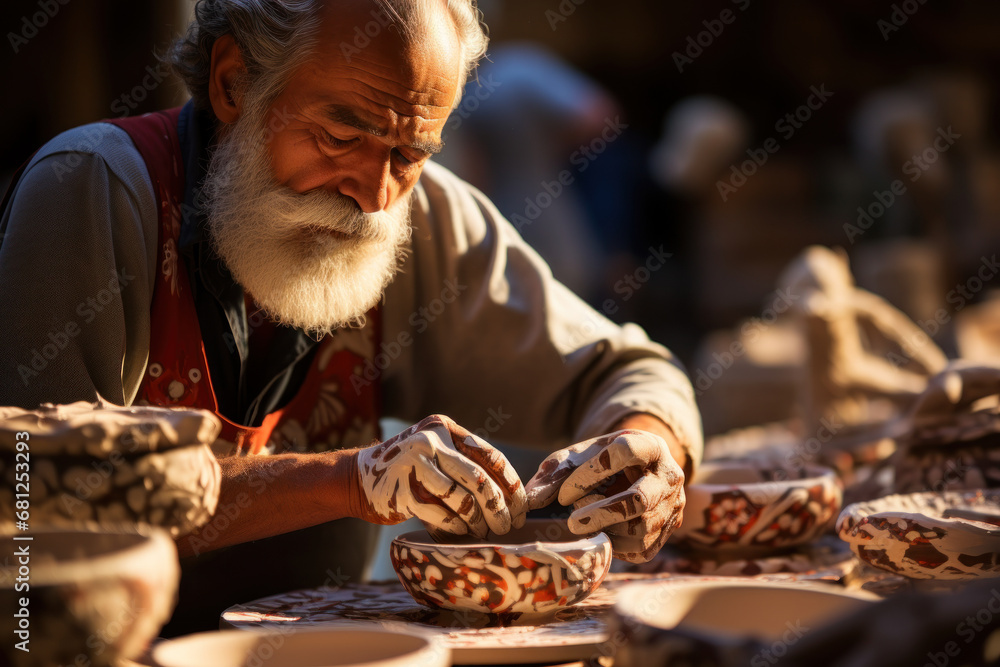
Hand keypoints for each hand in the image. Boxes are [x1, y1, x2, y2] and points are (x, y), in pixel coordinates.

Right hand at [352, 414, 527, 539]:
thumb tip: (511, 494)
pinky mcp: (401, 492)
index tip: (521, 507)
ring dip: (479, 522)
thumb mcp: (434, 451)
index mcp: (444, 428)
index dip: (511, 484)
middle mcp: (430, 442)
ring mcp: (414, 466)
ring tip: (485, 533)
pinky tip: (462, 535)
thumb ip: (464, 461)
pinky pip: (441, 515)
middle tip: (508, 526)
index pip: (490, 456)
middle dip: (499, 508)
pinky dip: (456, 529)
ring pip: (462, 500)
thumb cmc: (408, 471)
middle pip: (479, 479)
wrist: (355, 478)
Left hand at [525, 428, 684, 562]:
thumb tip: (530, 498)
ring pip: (642, 529)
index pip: (625, 452)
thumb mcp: (582, 457)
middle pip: (639, 500)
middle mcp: (670, 476)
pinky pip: (643, 548)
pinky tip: (599, 533)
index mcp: (651, 445)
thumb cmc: (605, 462)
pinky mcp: (670, 532)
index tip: (564, 493)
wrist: (638, 474)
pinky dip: (615, 546)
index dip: (590, 473)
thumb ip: (555, 472)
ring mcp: (674, 506)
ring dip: (606, 531)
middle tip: (570, 522)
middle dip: (600, 514)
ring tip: (584, 522)